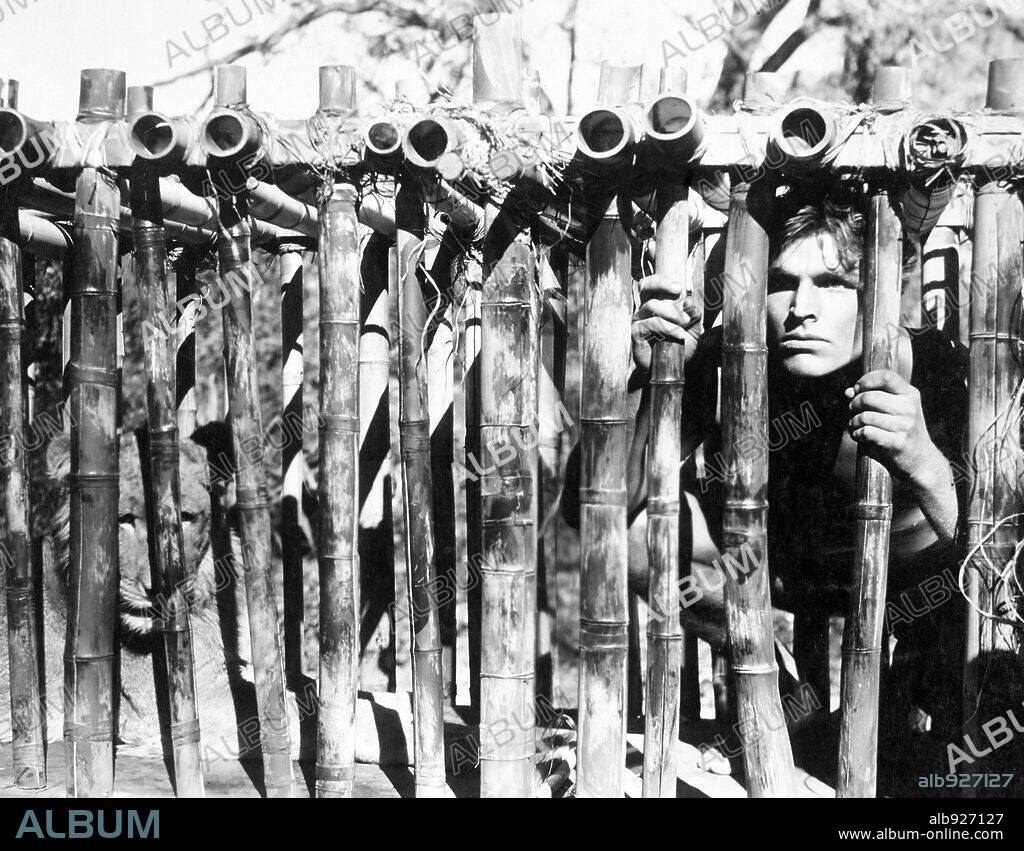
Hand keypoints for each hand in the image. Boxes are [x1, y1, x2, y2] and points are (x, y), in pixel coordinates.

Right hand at [631, 274, 701, 372]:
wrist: (669, 369)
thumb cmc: (678, 346)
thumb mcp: (693, 329)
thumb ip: (694, 314)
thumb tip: (689, 302)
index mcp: (658, 303)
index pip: (654, 284)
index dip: (663, 280)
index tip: (679, 288)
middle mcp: (645, 309)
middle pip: (646, 285)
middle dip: (662, 284)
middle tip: (678, 292)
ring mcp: (639, 320)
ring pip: (652, 305)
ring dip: (672, 313)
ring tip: (685, 324)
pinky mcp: (636, 332)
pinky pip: (651, 323)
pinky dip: (668, 328)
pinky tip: (679, 336)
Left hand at [845, 369, 941, 483]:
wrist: (920, 460)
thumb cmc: (899, 431)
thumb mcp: (892, 410)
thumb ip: (871, 398)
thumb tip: (848, 392)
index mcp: (909, 394)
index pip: (886, 376)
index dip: (865, 380)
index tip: (857, 390)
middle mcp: (909, 408)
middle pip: (869, 397)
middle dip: (854, 404)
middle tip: (853, 412)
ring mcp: (905, 425)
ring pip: (865, 416)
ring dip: (853, 422)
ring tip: (856, 426)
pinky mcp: (897, 442)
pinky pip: (866, 432)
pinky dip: (857, 434)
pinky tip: (860, 436)